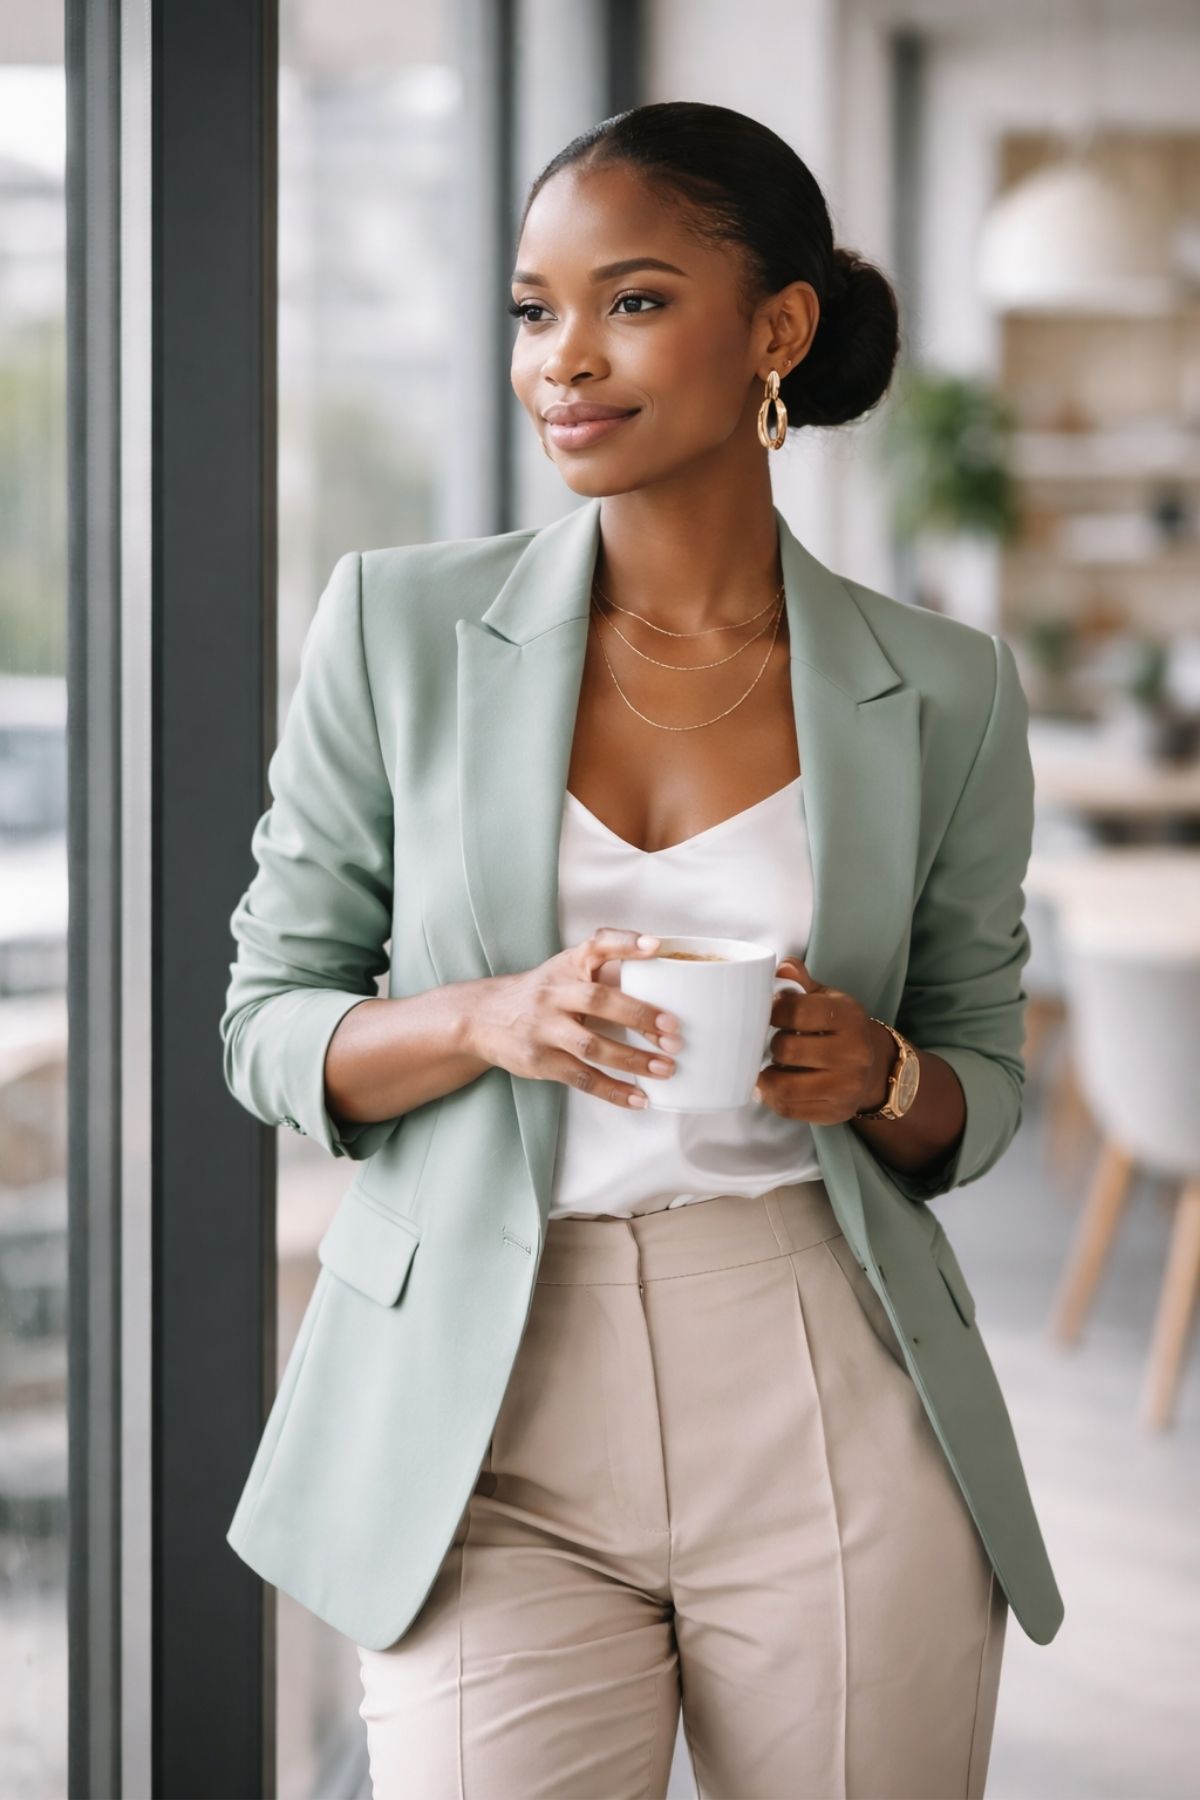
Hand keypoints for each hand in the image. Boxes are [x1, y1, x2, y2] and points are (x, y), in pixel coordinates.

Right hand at [463, 928, 684, 1109]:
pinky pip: (581, 1078)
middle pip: (598, 1001)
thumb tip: (661, 964)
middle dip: (639, 1015)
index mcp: (566, 966)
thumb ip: (602, 965)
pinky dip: (613, 1090)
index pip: (596, 945)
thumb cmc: (539, 993)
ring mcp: (544, 1029)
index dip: (625, 943)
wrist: (480, 1018)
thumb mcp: (563, 969)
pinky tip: (639, 1098)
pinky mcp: (540, 1060)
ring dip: (632, 1059)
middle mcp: (554, 994)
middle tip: (674, 1029)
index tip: (656, 947)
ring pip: (591, 1045)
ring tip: (666, 1068)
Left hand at [754, 956, 894, 1123]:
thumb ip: (802, 983)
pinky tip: (774, 1087)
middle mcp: (854, 1052)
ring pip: (785, 1087)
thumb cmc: (840, 1029)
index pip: (796, 1012)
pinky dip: (773, 1099)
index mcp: (849, 1016)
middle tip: (770, 1044)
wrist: (875, 1067)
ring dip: (767, 1077)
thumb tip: (782, 968)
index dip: (772, 1012)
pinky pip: (790, 1109)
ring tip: (766, 1068)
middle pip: (788, 1050)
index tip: (767, 1014)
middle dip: (772, 1046)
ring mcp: (847, 1086)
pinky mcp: (837, 1111)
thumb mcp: (827, 999)